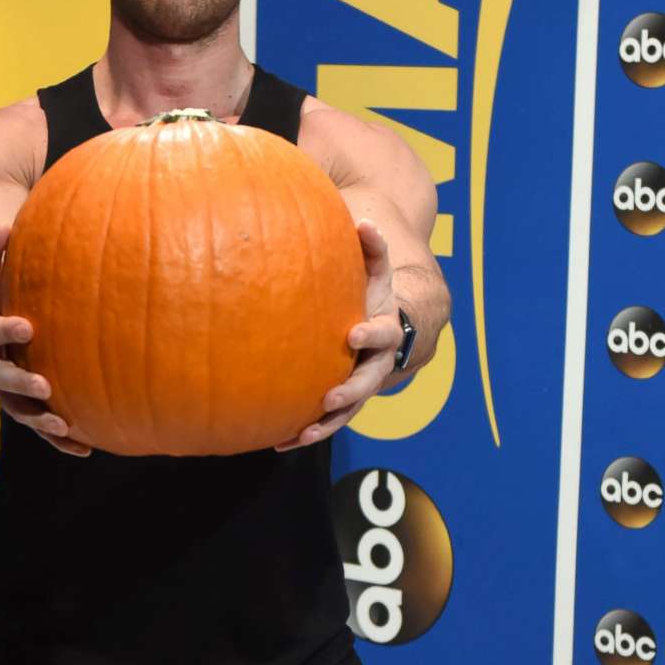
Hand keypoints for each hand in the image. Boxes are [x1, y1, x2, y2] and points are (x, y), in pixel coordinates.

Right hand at [0, 225, 92, 457]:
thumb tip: (5, 227)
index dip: (4, 330)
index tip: (27, 327)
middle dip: (20, 384)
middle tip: (45, 386)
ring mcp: (0, 388)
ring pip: (16, 410)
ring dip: (39, 420)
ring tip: (66, 426)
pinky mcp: (17, 403)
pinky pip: (35, 424)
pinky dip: (56, 439)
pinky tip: (85, 448)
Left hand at [273, 218, 403, 451]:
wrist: (386, 324)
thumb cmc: (372, 292)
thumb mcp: (377, 268)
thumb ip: (372, 246)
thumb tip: (362, 221)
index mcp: (385, 330)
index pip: (383, 335)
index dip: (371, 336)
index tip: (353, 334)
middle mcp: (376, 363)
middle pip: (370, 382)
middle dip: (352, 390)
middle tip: (330, 396)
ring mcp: (360, 385)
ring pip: (349, 411)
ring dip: (329, 424)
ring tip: (305, 433)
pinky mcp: (341, 402)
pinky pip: (326, 422)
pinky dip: (305, 433)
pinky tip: (278, 443)